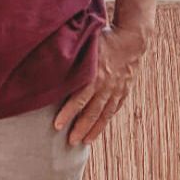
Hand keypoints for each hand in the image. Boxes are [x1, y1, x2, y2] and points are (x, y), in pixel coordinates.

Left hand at [54, 25, 146, 145]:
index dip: (68, 113)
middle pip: (92, 112)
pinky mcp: (124, 91)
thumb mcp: (85, 45)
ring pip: (104, 114)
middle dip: (80, 128)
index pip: (79, 99)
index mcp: (95, 75)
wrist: (132, 37)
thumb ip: (70, 58)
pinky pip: (114, 109)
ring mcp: (117, 90)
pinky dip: (105, 120)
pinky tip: (98, 129)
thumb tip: (47, 65)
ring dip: (94, 130)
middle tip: (70, 142)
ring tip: (84, 142)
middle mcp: (107, 86)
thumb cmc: (103, 38)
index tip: (57, 126)